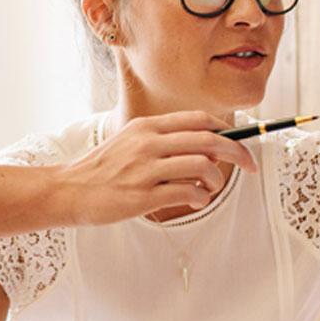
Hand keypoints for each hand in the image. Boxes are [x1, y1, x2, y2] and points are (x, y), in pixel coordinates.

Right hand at [55, 111, 257, 224]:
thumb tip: (206, 147)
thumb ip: (164, 141)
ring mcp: (146, 169)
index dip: (227, 131)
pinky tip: (195, 200)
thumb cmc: (103, 170)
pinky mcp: (142, 197)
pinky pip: (186, 193)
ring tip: (212, 189)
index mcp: (148, 127)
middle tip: (250, 166)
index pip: (199, 120)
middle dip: (237, 153)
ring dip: (217, 179)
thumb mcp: (130, 142)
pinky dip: (200, 197)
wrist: (69, 190)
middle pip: (208, 140)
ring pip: (201, 166)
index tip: (241, 144)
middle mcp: (148, 143)